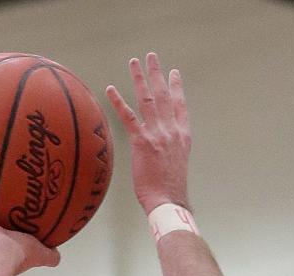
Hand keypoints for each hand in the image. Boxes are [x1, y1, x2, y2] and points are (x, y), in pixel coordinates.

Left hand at [105, 52, 190, 214]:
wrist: (168, 200)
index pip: (180, 105)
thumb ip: (169, 151)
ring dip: (140, 78)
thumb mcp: (176, 165)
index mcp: (182, 135)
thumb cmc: (169, 189)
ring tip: (134, 62)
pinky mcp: (142, 142)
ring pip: (148, 99)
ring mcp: (157, 134)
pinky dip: (118, 101)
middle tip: (151, 57)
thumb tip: (160, 151)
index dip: (177, 87)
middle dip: (157, 74)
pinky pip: (128, 117)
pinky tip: (111, 89)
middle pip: (164, 95)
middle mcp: (171, 130)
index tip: (174, 73)